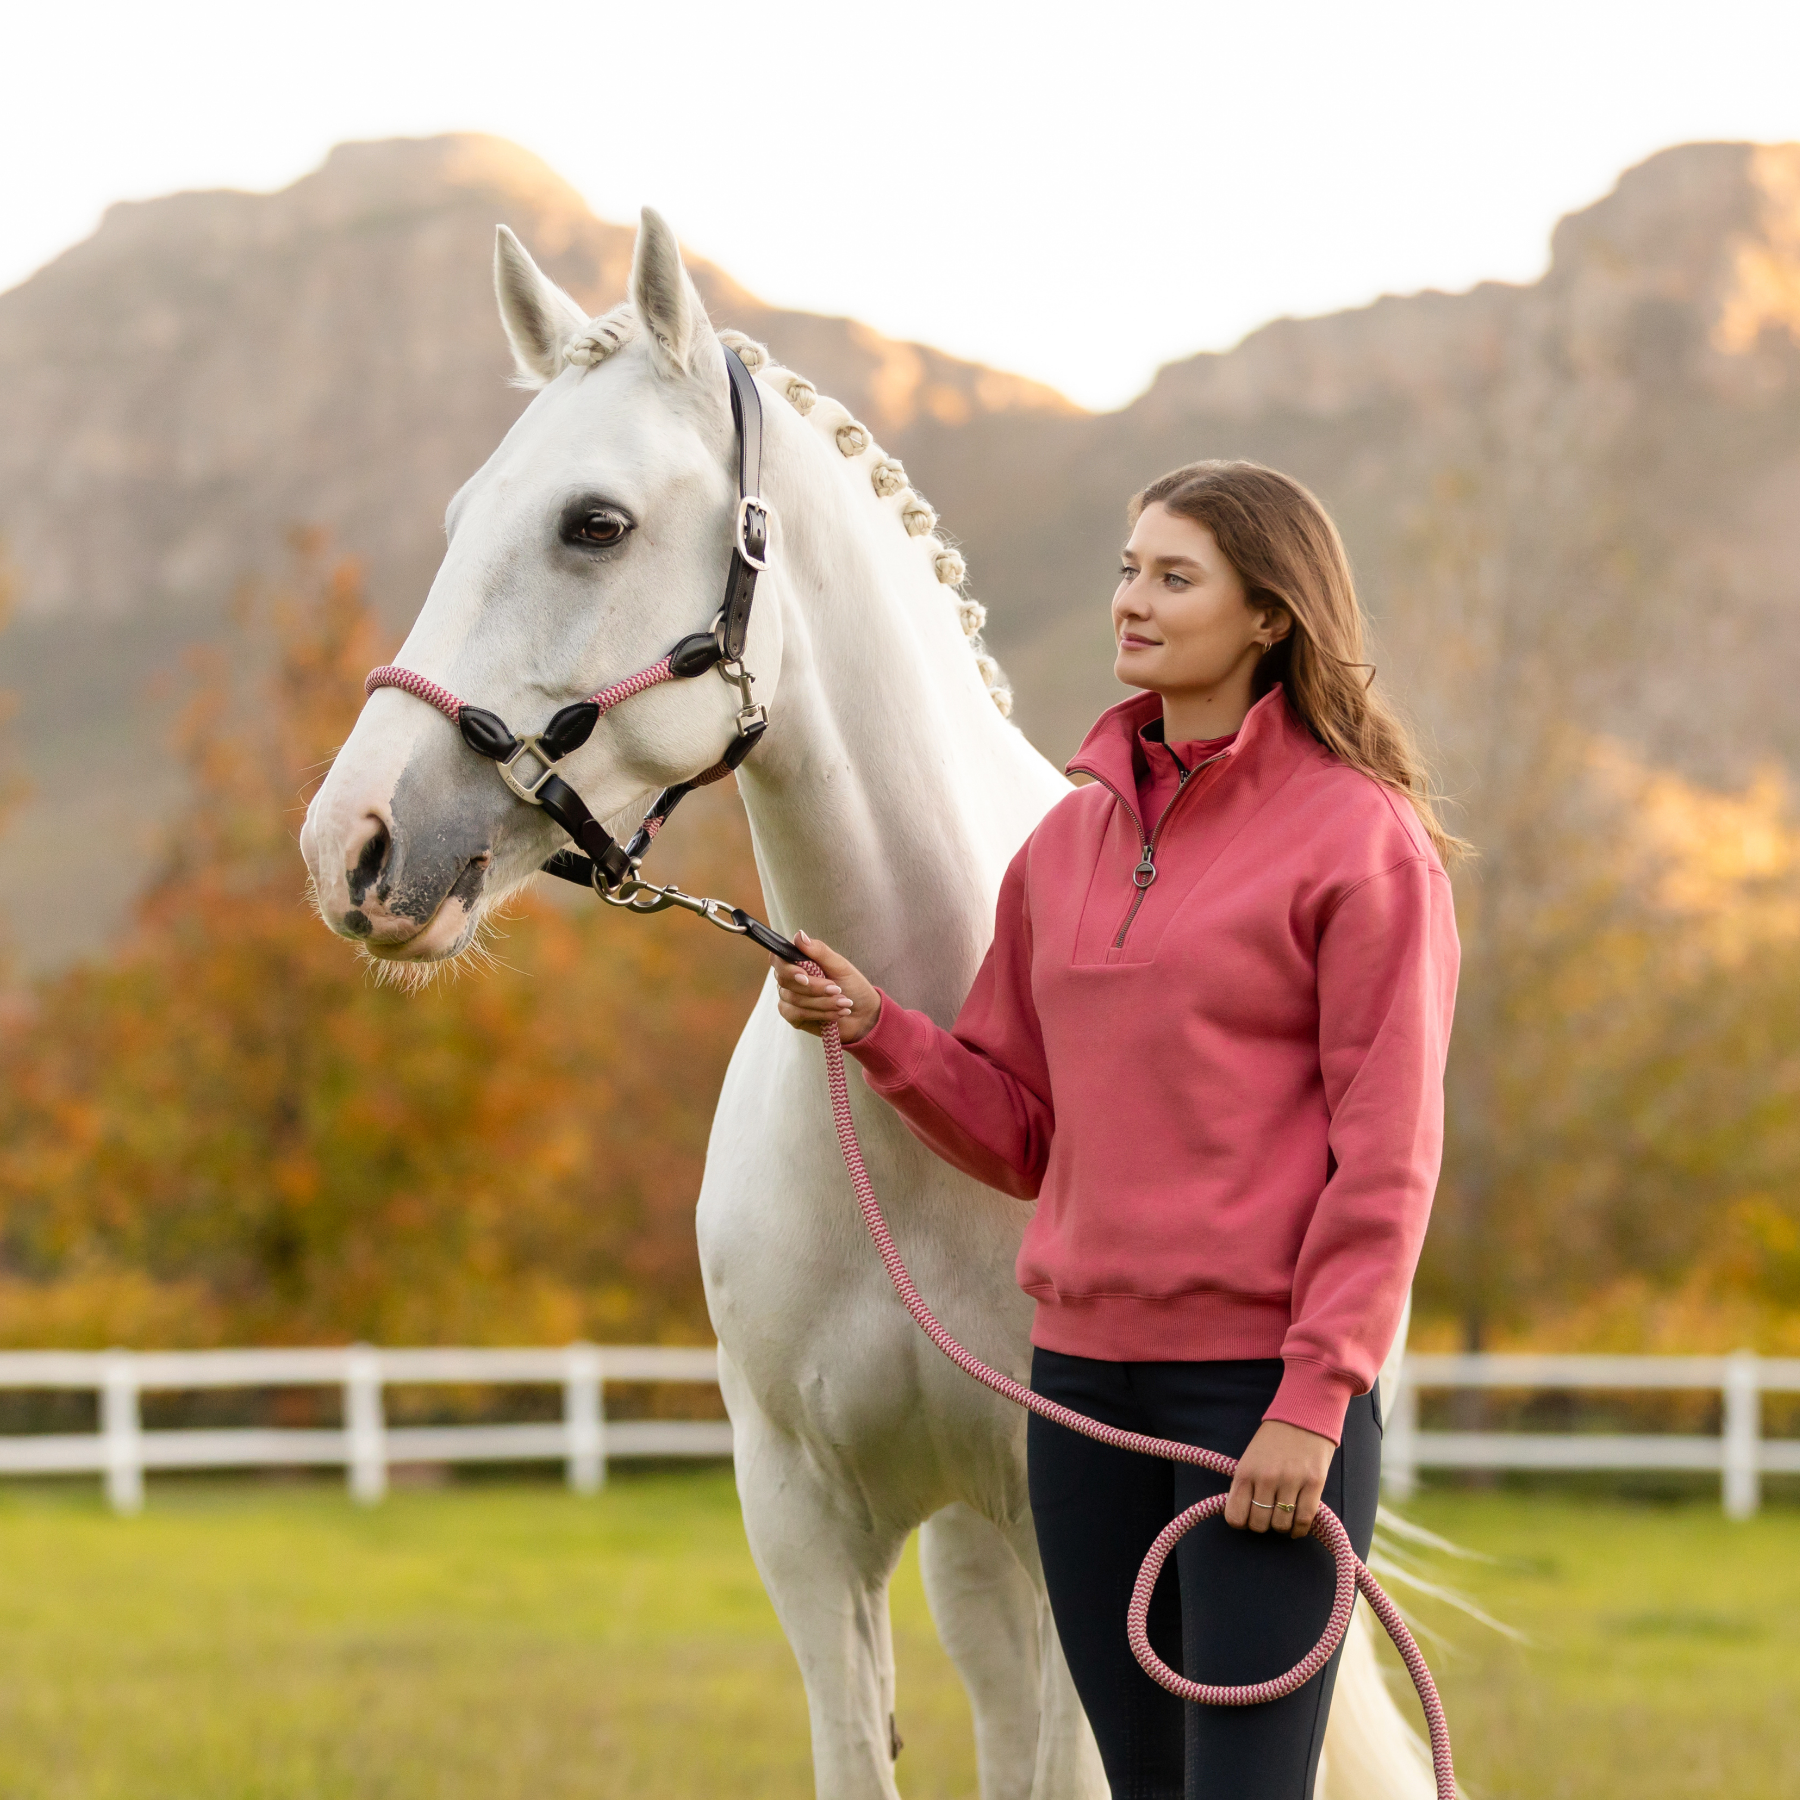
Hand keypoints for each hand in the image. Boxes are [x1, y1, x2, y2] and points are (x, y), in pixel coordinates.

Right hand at [771, 932, 882, 1045]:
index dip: (787, 968)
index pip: (778, 959)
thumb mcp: (840, 965)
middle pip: (785, 981)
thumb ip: (819, 951)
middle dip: (814, 987)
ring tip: (843, 1002)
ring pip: (794, 999)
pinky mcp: (793, 1016)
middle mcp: (789, 978)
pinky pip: (797, 1014)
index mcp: (798, 961)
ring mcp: (789, 998)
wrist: (863, 1012)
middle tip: (837, 989)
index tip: (805, 976)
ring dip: (822, 1002)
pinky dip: (820, 1013)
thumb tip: (799, 935)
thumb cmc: (852, 985)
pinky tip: (836, 1013)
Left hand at [1224, 1419, 1335, 1537]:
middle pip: (1260, 1524)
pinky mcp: (1314, 1484)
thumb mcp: (1250, 1458)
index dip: (1241, 1522)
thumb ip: (1246, 1484)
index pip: (1235, 1516)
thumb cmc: (1274, 1439)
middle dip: (1263, 1525)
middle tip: (1268, 1515)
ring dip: (1282, 1526)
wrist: (1304, 1415)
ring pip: (1281, 1525)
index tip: (1248, 1516)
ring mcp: (1291, 1481)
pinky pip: (1304, 1520)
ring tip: (1283, 1517)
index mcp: (1245, 1472)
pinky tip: (1297, 1526)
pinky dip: (1299, 1529)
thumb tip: (1242, 1514)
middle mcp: (1266, 1478)